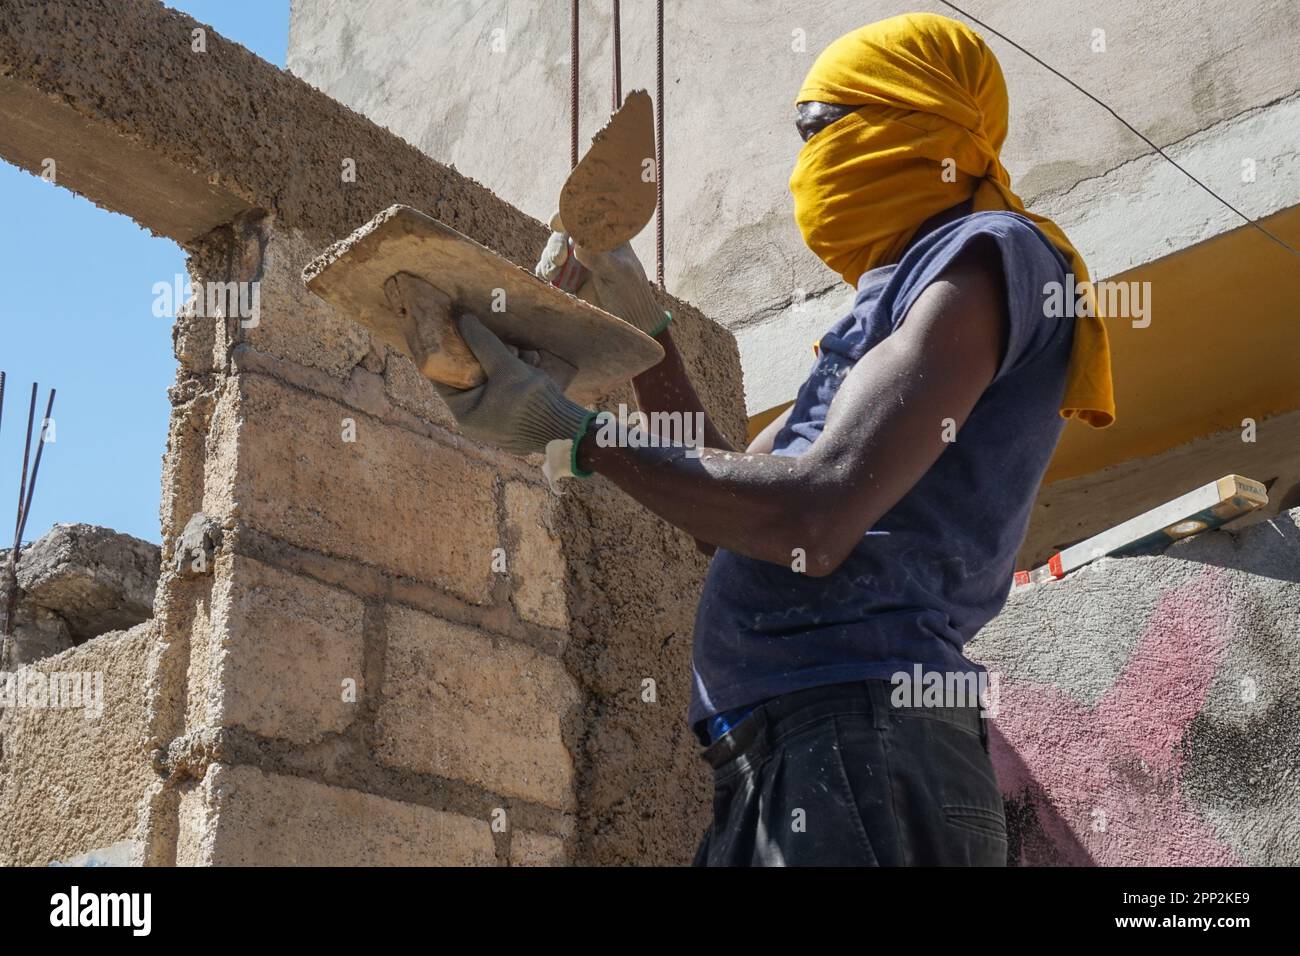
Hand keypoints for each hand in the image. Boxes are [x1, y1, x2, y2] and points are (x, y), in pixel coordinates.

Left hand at [435, 314, 594, 455]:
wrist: (565, 427)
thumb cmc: (529, 400)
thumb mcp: (504, 366)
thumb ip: (483, 342)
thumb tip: (463, 320)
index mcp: (465, 414)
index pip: (443, 379)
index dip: (446, 353)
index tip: (449, 332)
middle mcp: (477, 421)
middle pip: (472, 378)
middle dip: (487, 355)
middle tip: (504, 344)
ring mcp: (496, 422)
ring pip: (493, 382)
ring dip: (508, 363)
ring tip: (526, 356)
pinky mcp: (515, 420)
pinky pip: (508, 392)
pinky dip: (518, 376)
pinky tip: (533, 365)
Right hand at [535, 211, 669, 336]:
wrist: (628, 319)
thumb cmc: (630, 292)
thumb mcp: (618, 273)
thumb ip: (599, 258)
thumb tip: (578, 244)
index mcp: (606, 233)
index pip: (584, 215)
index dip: (567, 214)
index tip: (557, 223)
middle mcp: (589, 242)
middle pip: (563, 232)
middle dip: (556, 244)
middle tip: (558, 260)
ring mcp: (576, 259)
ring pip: (554, 249)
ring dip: (548, 257)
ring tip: (551, 272)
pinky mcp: (566, 276)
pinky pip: (549, 267)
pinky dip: (544, 270)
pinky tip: (547, 277)